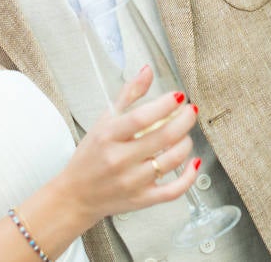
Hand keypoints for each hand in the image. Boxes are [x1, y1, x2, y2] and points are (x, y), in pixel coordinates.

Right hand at [55, 65, 198, 227]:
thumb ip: (128, 95)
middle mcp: (120, 159)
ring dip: (186, 143)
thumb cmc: (91, 155)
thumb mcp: (103, 121)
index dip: (164, 105)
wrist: (77, 195)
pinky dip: (189, 176)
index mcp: (108, 136)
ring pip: (171, 161)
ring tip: (185, 133)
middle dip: (184, 121)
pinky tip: (193, 162)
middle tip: (190, 110)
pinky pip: (173, 190)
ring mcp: (132, 182)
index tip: (178, 96)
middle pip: (162, 138)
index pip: (141, 118)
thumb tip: (147, 70)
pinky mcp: (142, 200)